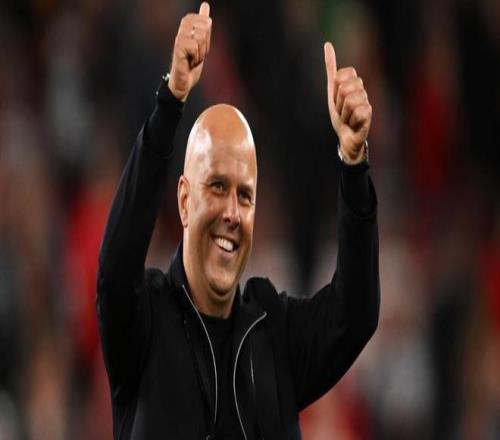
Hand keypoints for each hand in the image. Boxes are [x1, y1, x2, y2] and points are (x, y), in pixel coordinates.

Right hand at [168, 2, 211, 101]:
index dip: (208, 38)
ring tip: (192, 58)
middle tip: (196, 54)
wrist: (184, 81)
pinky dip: (196, 58)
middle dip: (205, 46)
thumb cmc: (191, 62)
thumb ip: (203, 24)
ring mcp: (179, 36)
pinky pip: (195, 47)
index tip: (199, 47)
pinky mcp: (178, 46)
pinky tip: (189, 62)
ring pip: (201, 37)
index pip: (207, 22)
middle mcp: (182, 27)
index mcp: (187, 22)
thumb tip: (205, 5)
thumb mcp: (201, 42)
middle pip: (205, 28)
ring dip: (200, 53)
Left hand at [324, 42, 371, 162]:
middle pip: (343, 88)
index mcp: (354, 82)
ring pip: (349, 101)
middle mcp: (362, 90)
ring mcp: (366, 102)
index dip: (335, 89)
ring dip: (343, 114)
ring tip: (347, 118)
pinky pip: (357, 112)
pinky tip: (354, 124)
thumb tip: (328, 44)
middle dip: (337, 103)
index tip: (336, 99)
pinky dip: (351, 121)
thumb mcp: (331, 90)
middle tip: (341, 111)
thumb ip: (331, 67)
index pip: (341, 75)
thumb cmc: (339, 115)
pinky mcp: (369, 114)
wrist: (345, 136)